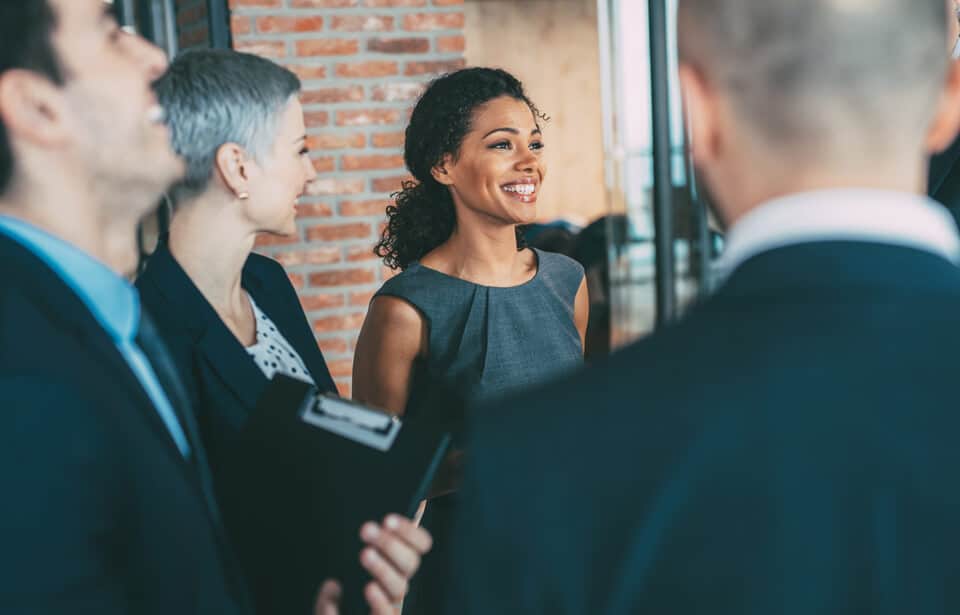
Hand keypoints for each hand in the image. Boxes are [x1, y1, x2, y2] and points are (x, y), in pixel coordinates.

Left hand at [313, 515, 432, 614]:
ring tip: (365, 554)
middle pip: (410, 563)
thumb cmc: (342, 609)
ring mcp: (393, 606)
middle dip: (390, 544)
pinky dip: (380, 601)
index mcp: (397, 567)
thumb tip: (333, 587)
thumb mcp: (334, 592)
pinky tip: (369, 588)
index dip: (409, 532)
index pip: (420, 545)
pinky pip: (388, 613)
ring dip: (383, 569)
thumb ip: (334, 583)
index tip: (388, 520)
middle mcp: (398, 586)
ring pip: (400, 587)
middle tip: (366, 530)